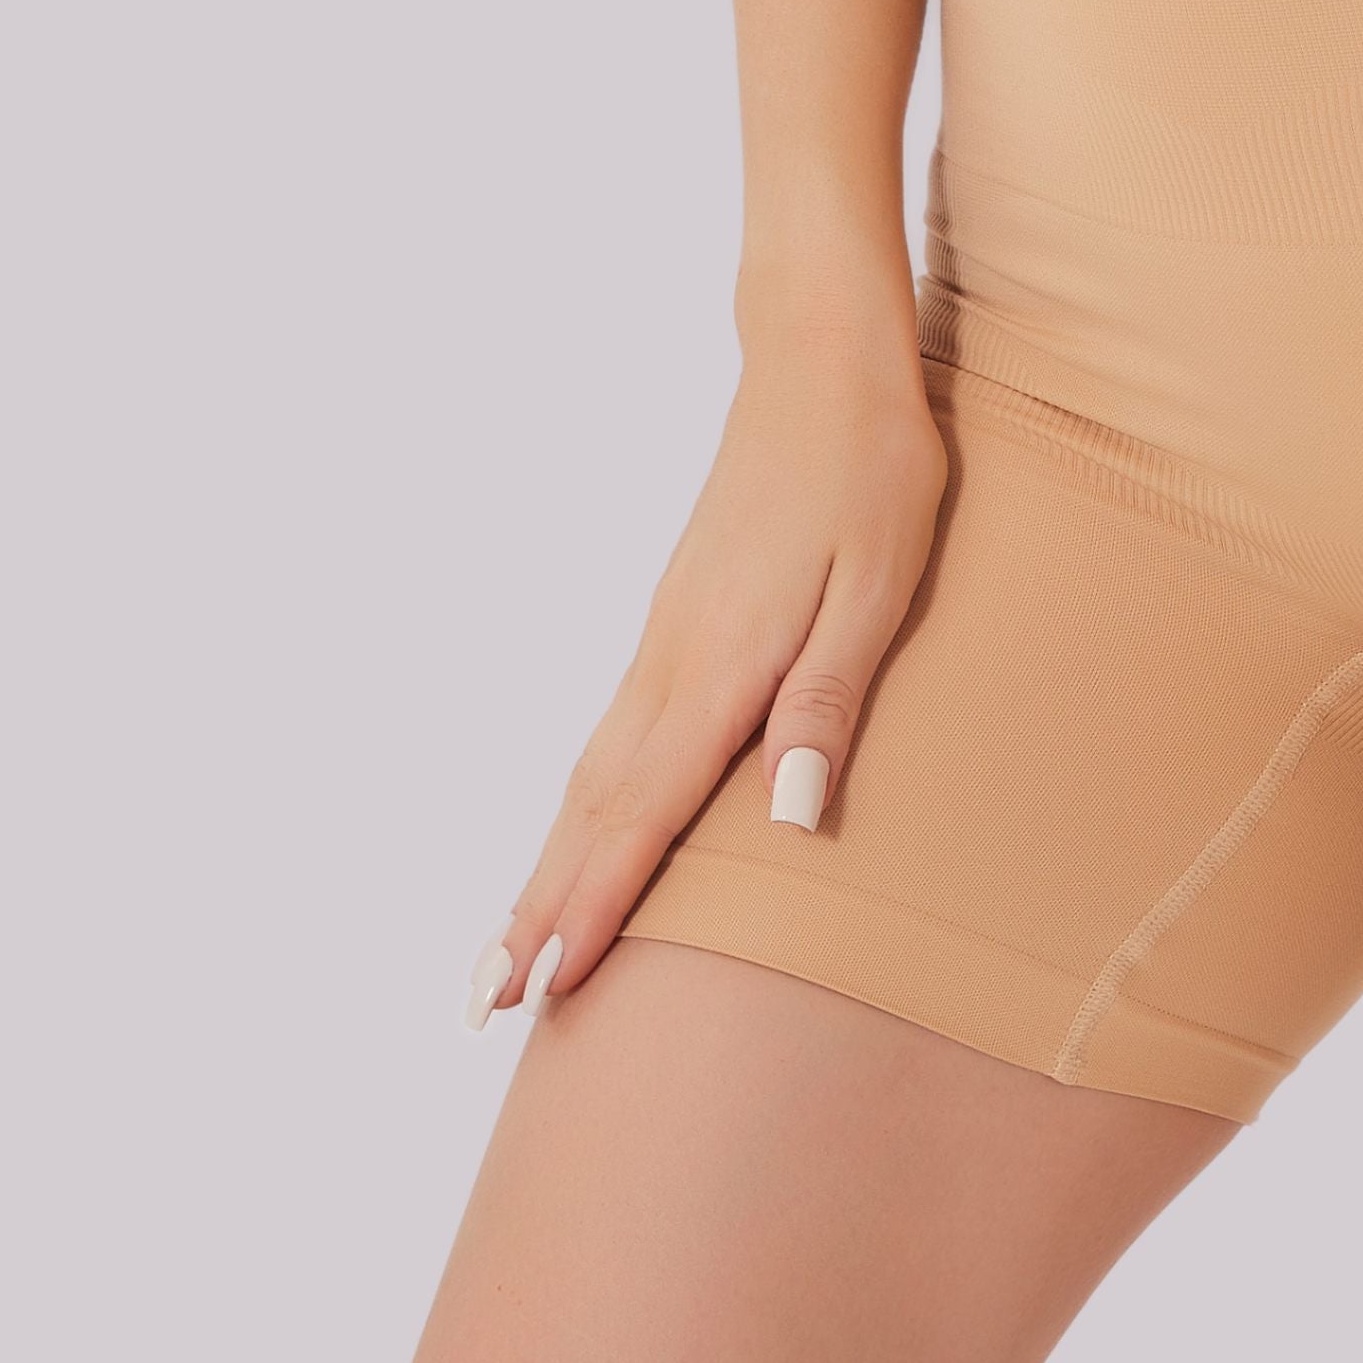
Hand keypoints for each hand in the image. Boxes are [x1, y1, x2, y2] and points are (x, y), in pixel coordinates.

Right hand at [464, 298, 945, 1030]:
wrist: (822, 357)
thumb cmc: (871, 467)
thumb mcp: (880, 582)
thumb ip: (827, 700)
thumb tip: (788, 818)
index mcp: (724, 662)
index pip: (644, 811)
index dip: (596, 904)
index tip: (542, 986)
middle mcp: (675, 660)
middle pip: (591, 808)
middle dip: (535, 909)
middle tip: (482, 1005)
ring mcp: (668, 637)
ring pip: (590, 775)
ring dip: (546, 864)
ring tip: (507, 946)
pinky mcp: (678, 619)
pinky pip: (614, 735)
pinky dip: (581, 805)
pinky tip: (579, 832)